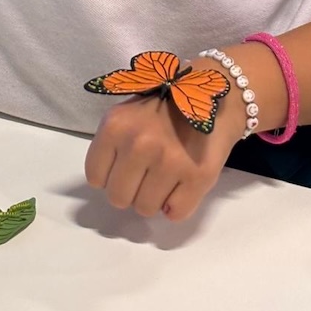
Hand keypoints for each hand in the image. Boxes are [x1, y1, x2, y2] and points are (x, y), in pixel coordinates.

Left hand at [84, 88, 245, 221]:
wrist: (215, 95)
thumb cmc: (165, 108)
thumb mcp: (128, 116)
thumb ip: (112, 146)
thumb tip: (106, 185)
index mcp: (116, 125)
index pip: (95, 177)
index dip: (110, 176)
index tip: (125, 166)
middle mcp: (139, 143)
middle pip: (118, 198)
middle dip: (131, 191)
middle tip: (147, 173)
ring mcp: (170, 161)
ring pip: (145, 209)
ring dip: (155, 198)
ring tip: (167, 176)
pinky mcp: (198, 176)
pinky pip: (175, 214)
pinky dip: (178, 205)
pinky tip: (183, 184)